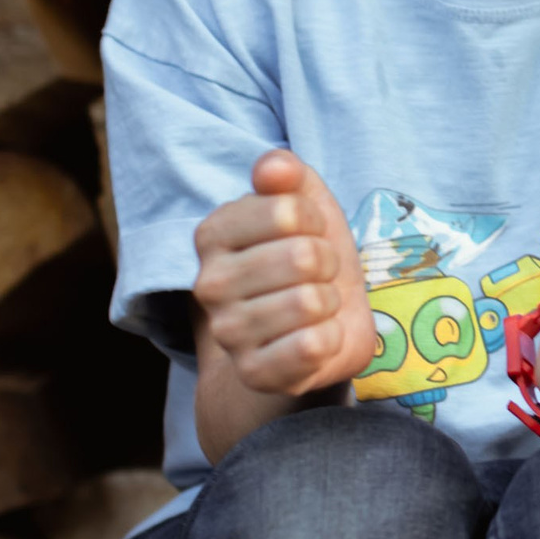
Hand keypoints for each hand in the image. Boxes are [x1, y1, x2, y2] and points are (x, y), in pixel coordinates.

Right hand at [193, 149, 373, 395]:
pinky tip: (317, 337)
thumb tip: (273, 166)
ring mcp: (228, 332)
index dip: (316, 220)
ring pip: (309, 302)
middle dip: (327, 263)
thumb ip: (288, 175)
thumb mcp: (306, 202)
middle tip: (315, 274)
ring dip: (328, 301)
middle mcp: (209, 284)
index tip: (309, 232)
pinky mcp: (255, 372)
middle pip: (303, 257)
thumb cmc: (308, 254)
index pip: (288, 211)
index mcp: (213, 233)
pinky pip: (311, 347)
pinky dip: (330, 338)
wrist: (313, 324)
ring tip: (314, 305)